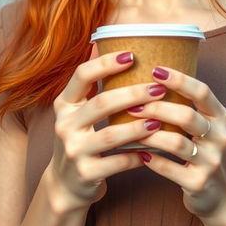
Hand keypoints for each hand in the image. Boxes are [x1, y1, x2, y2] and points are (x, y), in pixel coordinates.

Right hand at [46, 44, 168, 212]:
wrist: (66, 184)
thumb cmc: (81, 138)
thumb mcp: (77, 110)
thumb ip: (89, 83)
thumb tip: (100, 41)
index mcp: (64, 104)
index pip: (82, 75)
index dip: (106, 63)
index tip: (132, 56)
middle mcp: (65, 125)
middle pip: (102, 103)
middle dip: (133, 94)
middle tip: (159, 87)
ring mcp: (74, 151)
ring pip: (111, 135)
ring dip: (139, 126)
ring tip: (160, 120)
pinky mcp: (86, 173)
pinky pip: (118, 162)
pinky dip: (138, 155)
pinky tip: (154, 149)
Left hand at [126, 66, 225, 222]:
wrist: (223, 196)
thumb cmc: (205, 151)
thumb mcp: (207, 126)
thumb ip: (188, 106)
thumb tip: (150, 79)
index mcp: (220, 117)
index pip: (202, 91)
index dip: (179, 79)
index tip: (155, 70)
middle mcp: (220, 137)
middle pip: (187, 116)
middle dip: (157, 108)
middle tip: (133, 104)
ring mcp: (211, 162)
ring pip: (177, 143)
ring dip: (150, 134)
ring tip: (130, 128)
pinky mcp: (199, 183)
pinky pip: (170, 169)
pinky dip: (152, 160)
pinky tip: (138, 153)